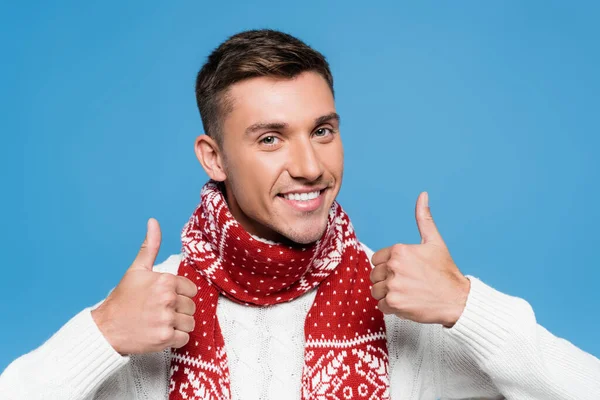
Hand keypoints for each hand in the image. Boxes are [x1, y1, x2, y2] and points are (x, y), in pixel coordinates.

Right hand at [91, 218, 197, 354]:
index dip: (179, 294)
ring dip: (178, 325)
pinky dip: (175, 338)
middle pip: (191, 307)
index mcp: (165, 280)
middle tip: (158, 311)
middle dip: (178, 310)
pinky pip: (185, 338)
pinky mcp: (165, 338)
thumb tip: (153, 222)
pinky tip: (159, 332)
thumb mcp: (136, 269)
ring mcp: (166, 319)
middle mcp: (168, 299)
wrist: (106, 328)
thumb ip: (150, 246)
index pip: (191, 289)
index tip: (163, 298)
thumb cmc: (123, 299)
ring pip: (190, 323)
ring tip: (159, 322)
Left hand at [369, 192, 469, 327]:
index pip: (376, 259)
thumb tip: (422, 195)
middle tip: (407, 283)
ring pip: (375, 290)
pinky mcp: (394, 303)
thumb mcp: (434, 241)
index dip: (388, 266)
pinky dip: (391, 307)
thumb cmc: (445, 272)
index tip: (403, 271)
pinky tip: (406, 302)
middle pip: (374, 275)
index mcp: (399, 250)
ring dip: (387, 294)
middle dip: (387, 280)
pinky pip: (380, 305)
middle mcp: (394, 266)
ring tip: (406, 293)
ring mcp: (393, 285)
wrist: (457, 300)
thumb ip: (424, 218)